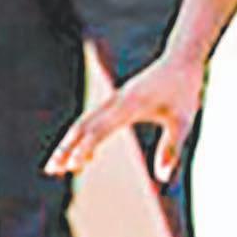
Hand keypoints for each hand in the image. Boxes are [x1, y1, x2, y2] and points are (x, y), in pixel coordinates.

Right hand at [45, 51, 203, 183]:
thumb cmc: (184, 90)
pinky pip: (94, 118)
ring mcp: (116, 99)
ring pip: (86, 122)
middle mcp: (117, 100)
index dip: (86, 146)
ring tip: (58, 166)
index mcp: (131, 104)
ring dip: (70, 143)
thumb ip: (171, 148)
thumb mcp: (183, 120)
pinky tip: (86, 154)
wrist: (182, 59)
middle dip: (67, 147)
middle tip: (51, 169)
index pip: (102, 128)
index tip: (72, 165)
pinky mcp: (119, 99)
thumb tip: (163, 178)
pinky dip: (84, 135)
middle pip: (85, 125)